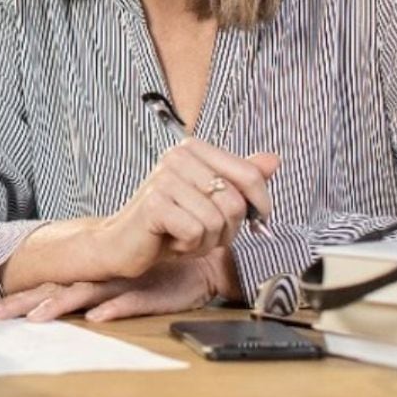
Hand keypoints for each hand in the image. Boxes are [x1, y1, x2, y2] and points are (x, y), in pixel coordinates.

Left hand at [0, 249, 232, 323]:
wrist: (199, 263)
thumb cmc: (152, 277)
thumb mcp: (115, 287)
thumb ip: (90, 295)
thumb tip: (58, 309)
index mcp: (87, 278)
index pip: (44, 288)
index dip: (16, 298)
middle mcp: (98, 278)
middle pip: (52, 291)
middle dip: (21, 304)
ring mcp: (121, 284)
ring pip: (85, 294)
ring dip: (60, 305)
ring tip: (36, 319)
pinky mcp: (149, 292)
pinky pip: (129, 302)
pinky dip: (114, 309)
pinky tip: (97, 319)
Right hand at [92, 140, 278, 278]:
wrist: (123, 244)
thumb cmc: (169, 223)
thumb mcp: (210, 200)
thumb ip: (241, 179)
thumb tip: (273, 159)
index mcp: (193, 150)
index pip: (249, 174)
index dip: (260, 204)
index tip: (255, 219)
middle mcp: (177, 157)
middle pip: (235, 201)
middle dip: (227, 229)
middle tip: (204, 233)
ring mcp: (164, 179)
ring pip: (216, 221)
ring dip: (206, 241)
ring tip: (186, 238)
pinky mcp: (154, 204)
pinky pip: (195, 232)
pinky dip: (189, 247)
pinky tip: (172, 242)